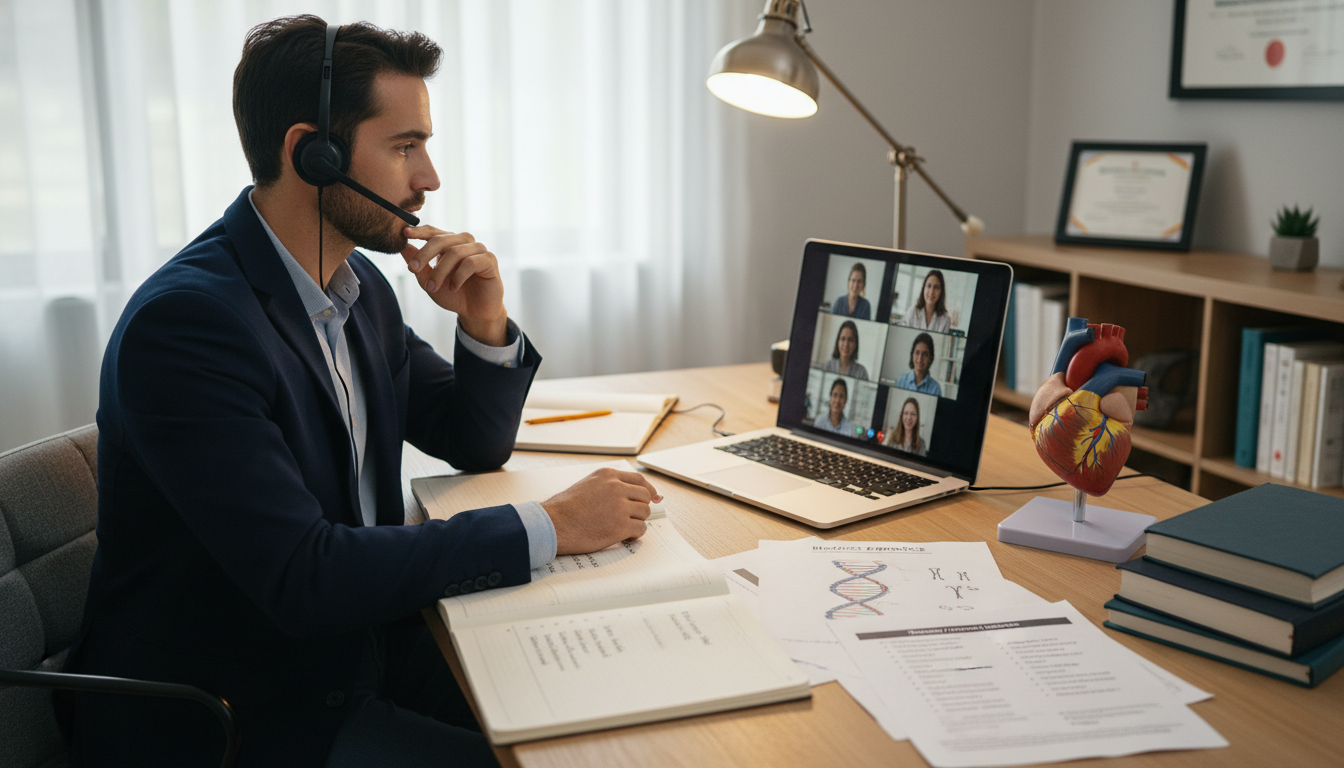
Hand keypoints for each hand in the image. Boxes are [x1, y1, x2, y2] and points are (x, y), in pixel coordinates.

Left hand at [401, 226, 506, 344]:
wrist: (474, 313)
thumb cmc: (453, 295)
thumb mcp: (429, 282)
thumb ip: (419, 266)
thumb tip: (403, 247)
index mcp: (449, 244)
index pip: (433, 232)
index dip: (419, 231)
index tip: (404, 233)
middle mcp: (464, 242)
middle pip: (441, 239)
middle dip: (424, 254)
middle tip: (413, 268)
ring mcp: (478, 249)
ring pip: (454, 252)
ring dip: (440, 271)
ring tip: (432, 288)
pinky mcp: (489, 260)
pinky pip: (470, 262)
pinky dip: (458, 276)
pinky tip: (453, 287)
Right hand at [541, 468, 661, 554]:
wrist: (552, 524)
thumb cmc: (565, 509)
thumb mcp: (587, 485)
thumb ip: (608, 486)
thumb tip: (632, 493)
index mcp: (608, 476)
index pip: (639, 480)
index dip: (650, 490)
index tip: (655, 497)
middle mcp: (616, 487)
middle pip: (645, 497)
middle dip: (640, 508)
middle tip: (631, 518)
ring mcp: (620, 506)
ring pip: (644, 513)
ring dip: (637, 522)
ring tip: (622, 528)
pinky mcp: (620, 525)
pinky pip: (641, 529)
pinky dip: (635, 535)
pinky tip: (624, 537)